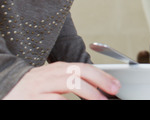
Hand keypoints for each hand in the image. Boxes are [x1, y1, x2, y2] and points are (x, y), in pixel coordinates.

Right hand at [3, 62, 119, 99]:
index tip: (116, 86)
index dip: (102, 76)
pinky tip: (74, 104)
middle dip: (99, 82)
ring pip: (69, 83)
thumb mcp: (55, 81)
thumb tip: (99, 89)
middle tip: (112, 92)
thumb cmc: (34, 88)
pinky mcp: (31, 98)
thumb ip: (74, 81)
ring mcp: (41, 86)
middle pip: (79, 72)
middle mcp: (51, 74)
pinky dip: (67, 102)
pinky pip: (54, 100)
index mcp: (59, 69)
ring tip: (100, 101)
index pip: (85, 68)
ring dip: (88, 92)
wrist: (5, 86)